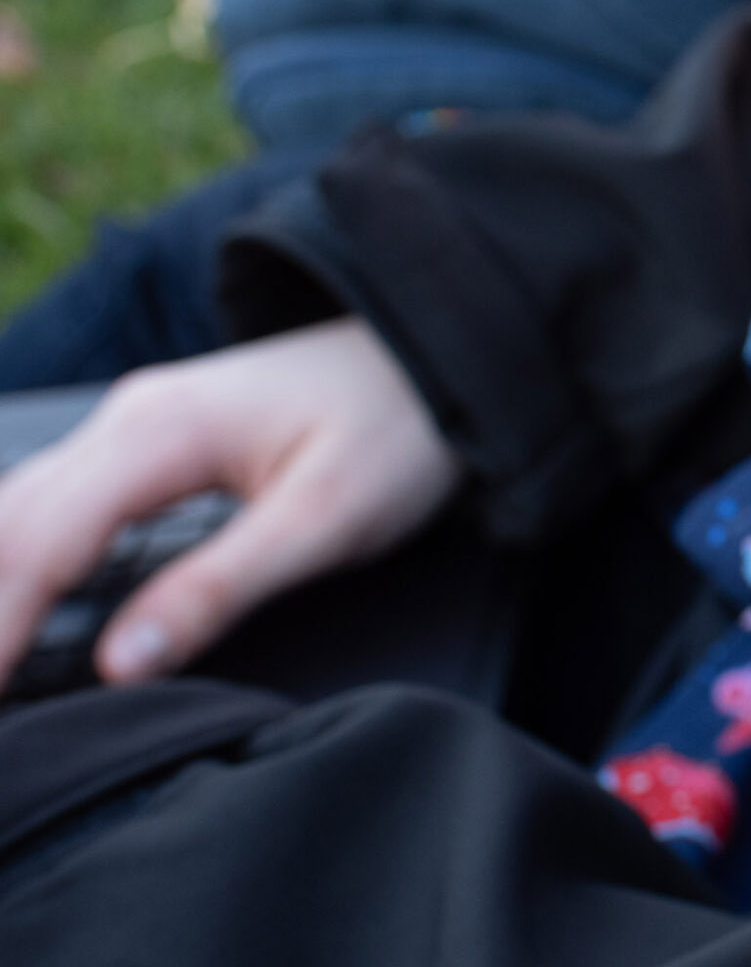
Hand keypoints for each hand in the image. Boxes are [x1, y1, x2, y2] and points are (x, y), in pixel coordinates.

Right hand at [0, 318, 459, 686]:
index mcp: (158, 434)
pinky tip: (18, 612)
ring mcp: (131, 424)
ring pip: (17, 509)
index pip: (35, 544)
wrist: (440, 350)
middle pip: (6, 526)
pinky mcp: (148, 442)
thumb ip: (219, 589)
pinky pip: (53, 502)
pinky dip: (19, 560)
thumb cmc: (398, 431)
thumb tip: (117, 665)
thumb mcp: (326, 520)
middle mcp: (125, 419)